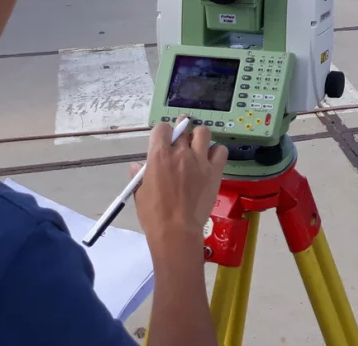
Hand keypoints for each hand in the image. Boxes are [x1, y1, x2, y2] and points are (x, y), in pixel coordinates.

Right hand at [133, 121, 226, 257]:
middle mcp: (181, 153)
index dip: (162, 133)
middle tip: (182, 139)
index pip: (162, 128)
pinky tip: (210, 160)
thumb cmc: (154, 214)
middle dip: (182, 129)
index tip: (163, 141)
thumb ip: (140, 175)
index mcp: (159, 156)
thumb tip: (136, 165)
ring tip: (197, 147)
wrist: (176, 230)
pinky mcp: (215, 170)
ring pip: (204, 132)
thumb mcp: (140, 193)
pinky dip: (216, 152)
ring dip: (199, 136)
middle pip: (184, 127)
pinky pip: (221, 150)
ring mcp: (200, 160)